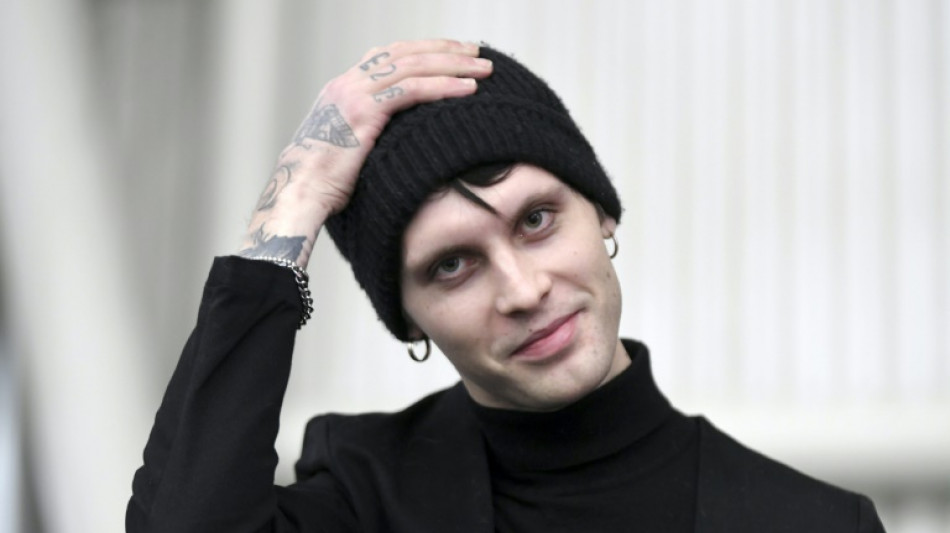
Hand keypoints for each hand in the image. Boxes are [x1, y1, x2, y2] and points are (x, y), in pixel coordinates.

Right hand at [238, 39, 492, 268]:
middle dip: (445, 50)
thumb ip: (368, 136)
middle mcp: (347, 83)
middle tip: (477, 51)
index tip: (454, 54)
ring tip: (483, 68)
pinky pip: (411, 90)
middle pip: (404, 53)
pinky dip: (443, 86)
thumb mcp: (347, 151)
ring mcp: (353, 94)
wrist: (299, 194)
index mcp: (342, 88)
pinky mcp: (363, 111)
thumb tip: (395, 147)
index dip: (424, 52)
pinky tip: (468, 89)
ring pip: (412, 66)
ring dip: (452, 65)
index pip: (389, 56)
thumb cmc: (322, 185)